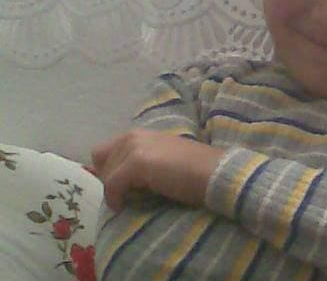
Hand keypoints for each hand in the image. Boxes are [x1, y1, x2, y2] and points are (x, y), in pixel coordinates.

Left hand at [91, 129, 224, 210]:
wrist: (214, 173)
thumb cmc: (193, 171)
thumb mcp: (160, 160)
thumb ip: (141, 162)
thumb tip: (120, 181)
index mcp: (140, 133)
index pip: (104, 152)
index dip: (110, 169)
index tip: (122, 187)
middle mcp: (134, 135)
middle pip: (100, 161)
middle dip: (110, 179)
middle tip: (128, 194)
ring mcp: (135, 147)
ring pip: (106, 174)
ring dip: (115, 189)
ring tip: (134, 199)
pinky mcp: (137, 162)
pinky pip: (112, 185)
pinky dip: (116, 199)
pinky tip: (127, 206)